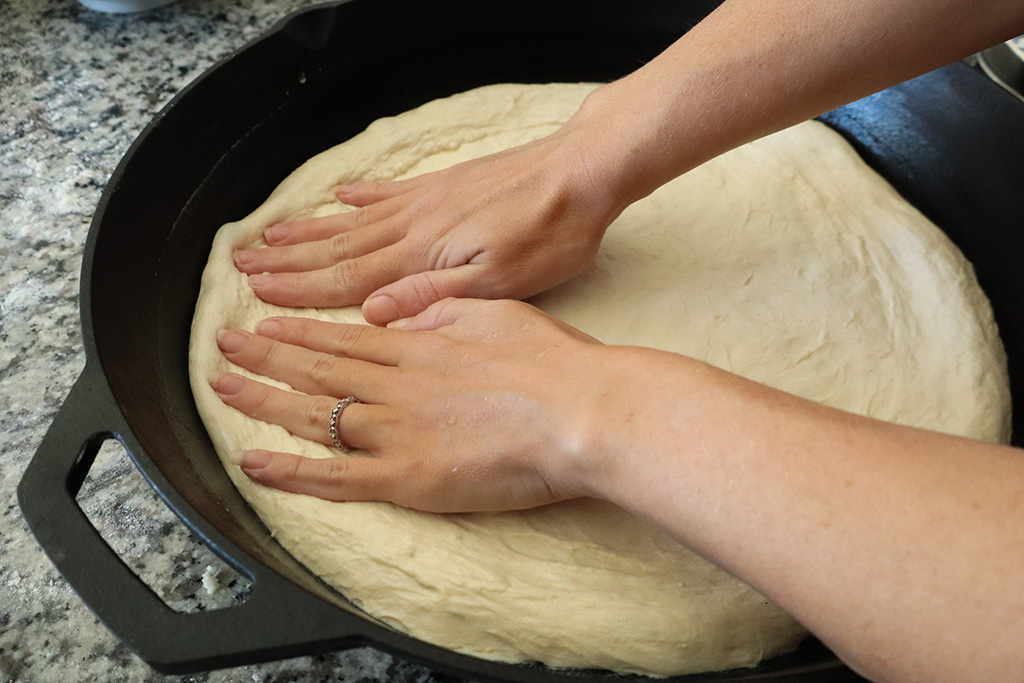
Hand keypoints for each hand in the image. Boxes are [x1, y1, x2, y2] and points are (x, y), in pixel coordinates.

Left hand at [210, 298, 603, 511]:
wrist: (580, 411)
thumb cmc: (551, 363)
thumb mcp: (495, 311)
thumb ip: (441, 310)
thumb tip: (399, 312)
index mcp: (420, 345)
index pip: (345, 337)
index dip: (300, 332)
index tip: (266, 324)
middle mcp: (396, 385)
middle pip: (317, 370)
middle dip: (264, 356)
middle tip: (223, 347)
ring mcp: (396, 431)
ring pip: (313, 414)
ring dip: (262, 400)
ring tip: (222, 388)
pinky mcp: (406, 478)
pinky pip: (336, 477)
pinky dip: (291, 472)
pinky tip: (254, 464)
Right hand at [232, 127, 623, 324]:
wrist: (580, 172)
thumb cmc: (549, 234)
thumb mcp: (501, 283)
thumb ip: (434, 298)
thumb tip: (372, 313)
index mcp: (421, 257)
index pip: (346, 279)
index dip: (298, 290)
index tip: (256, 295)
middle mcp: (412, 226)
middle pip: (337, 248)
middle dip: (287, 261)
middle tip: (242, 264)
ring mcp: (426, 202)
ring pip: (353, 221)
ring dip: (309, 230)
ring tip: (270, 234)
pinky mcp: (444, 185)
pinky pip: (388, 192)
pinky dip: (358, 196)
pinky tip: (339, 196)